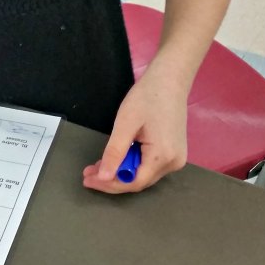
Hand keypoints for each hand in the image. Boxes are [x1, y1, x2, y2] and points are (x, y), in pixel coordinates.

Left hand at [82, 66, 188, 192]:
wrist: (170, 79)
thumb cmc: (147, 97)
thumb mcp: (126, 123)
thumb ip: (115, 151)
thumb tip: (104, 177)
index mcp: (163, 156)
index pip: (133, 182)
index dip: (109, 184)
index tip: (88, 180)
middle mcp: (173, 163)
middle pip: (139, 181)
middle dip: (112, 178)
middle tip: (88, 172)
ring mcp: (176, 158)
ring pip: (143, 174)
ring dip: (120, 171)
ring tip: (98, 165)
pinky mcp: (173, 152)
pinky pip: (149, 165)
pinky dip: (131, 163)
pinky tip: (117, 157)